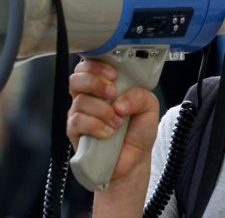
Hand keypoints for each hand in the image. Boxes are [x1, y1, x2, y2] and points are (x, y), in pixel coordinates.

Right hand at [67, 59, 159, 187]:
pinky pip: (77, 122)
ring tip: (117, 122)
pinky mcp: (75, 132)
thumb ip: (140, 96)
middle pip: (76, 79)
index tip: (114, 74)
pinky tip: (108, 133)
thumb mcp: (149, 108)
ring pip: (80, 101)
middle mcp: (88, 97)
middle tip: (112, 93)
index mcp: (104, 85)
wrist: (134, 160)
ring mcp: (80, 114)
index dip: (97, 66)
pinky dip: (95, 125)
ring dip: (102, 110)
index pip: (89, 66)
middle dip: (95, 83)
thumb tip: (120, 101)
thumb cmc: (138, 131)